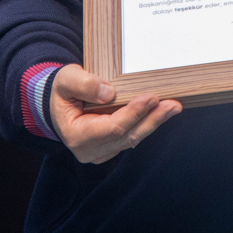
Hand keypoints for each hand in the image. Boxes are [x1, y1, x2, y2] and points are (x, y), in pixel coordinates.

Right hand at [49, 64, 180, 163]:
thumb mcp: (66, 80)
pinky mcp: (111, 148)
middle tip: (173, 105)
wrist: (59, 102)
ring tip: (173, 107)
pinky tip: (161, 112)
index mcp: (76, 136)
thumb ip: (84, 84)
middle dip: (152, 119)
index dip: (134, 113)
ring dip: (153, 122)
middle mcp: (89, 150)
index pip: (112, 128)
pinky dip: (146, 124)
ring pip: (133, 138)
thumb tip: (108, 93)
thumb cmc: (63, 90)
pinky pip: (132, 137)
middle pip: (127, 136)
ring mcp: (101, 152)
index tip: (151, 98)